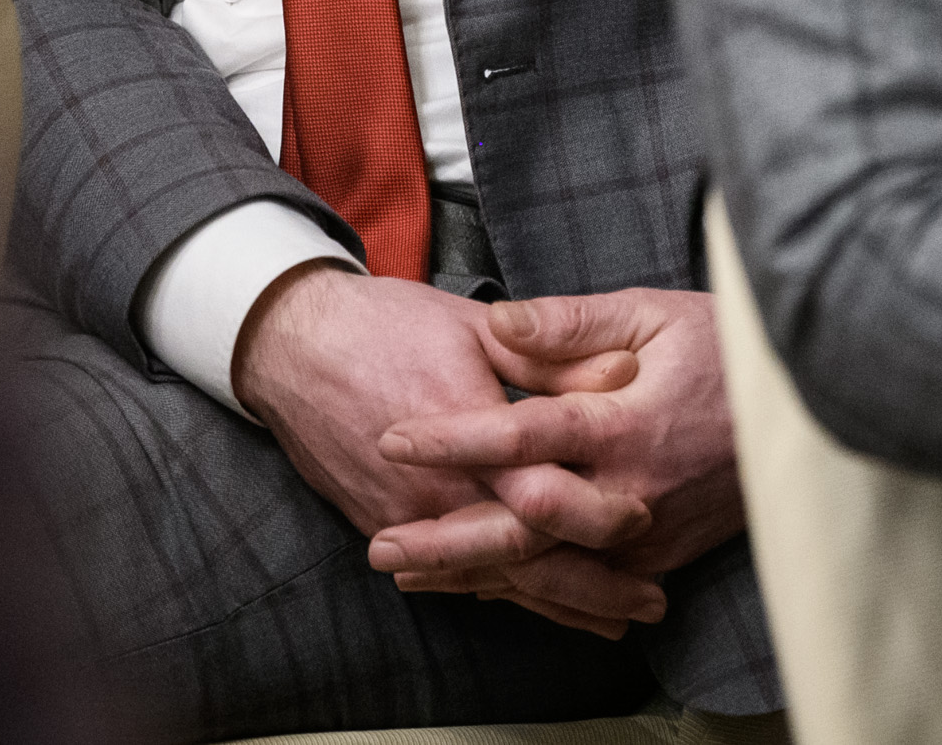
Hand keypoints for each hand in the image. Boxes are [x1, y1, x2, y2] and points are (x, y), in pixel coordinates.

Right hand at [232, 264, 666, 637]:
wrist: (292, 345)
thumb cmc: (385, 324)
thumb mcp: (474, 327)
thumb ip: (550, 358)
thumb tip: (624, 373)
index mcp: (465, 426)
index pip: (540, 489)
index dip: (594, 510)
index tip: (646, 521)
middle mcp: (436, 486)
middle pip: (523, 554)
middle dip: (590, 585)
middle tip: (649, 600)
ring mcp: (406, 514)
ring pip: (491, 575)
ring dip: (554, 601)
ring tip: (610, 617)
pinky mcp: (384, 525)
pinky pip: (450, 574)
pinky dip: (499, 592)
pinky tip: (538, 604)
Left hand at [372, 286, 747, 587]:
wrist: (805, 410)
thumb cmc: (727, 349)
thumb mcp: (653, 313)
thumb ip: (570, 322)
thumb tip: (500, 322)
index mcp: (628, 423)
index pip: (524, 436)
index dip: (454, 439)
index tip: (395, 438)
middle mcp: (634, 491)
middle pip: (524, 530)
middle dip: (447, 542)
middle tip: (382, 544)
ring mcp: (650, 535)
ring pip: (548, 570)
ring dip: (474, 574)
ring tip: (408, 574)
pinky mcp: (660, 559)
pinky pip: (582, 583)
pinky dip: (526, 586)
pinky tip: (475, 584)